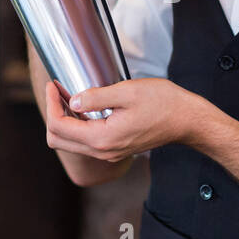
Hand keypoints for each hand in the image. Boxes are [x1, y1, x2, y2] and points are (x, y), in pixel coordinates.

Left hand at [42, 78, 202, 161]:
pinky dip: (77, 124)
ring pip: (70, 142)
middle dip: (52, 113)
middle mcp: (103, 151)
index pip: (59, 128)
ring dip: (64, 119)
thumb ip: (96, 97)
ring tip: (67, 94)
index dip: (51, 104)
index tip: (53, 84)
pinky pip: (85, 141)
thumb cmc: (163, 103)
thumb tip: (72, 101)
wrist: (187, 120)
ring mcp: (109, 153)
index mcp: (103, 138)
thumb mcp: (127, 92)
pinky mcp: (115, 148)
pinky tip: (83, 105)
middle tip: (57, 89)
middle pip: (59, 140)